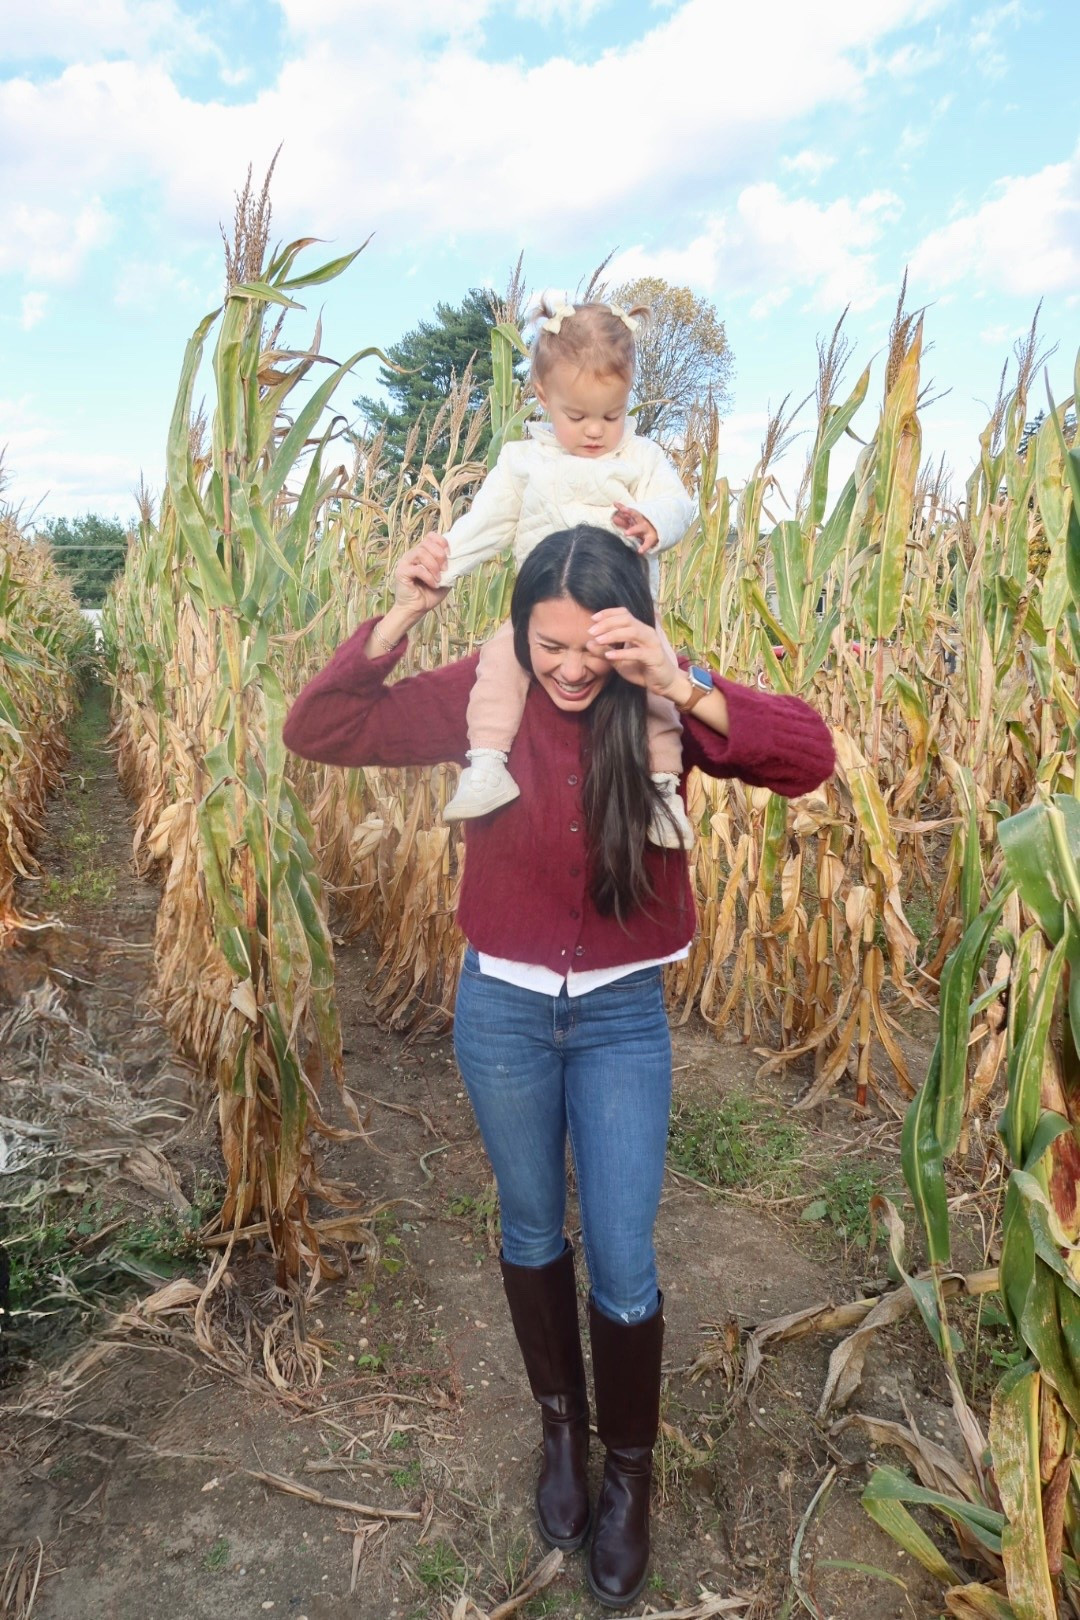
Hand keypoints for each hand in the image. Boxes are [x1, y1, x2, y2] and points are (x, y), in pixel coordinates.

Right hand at [369, 533, 450, 655]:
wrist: (416, 609)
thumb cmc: (429, 594)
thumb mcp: (445, 578)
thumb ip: (450, 567)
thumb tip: (460, 559)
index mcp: (422, 553)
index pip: (430, 536)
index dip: (441, 542)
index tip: (450, 554)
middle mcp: (412, 554)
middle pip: (426, 543)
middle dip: (440, 555)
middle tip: (445, 569)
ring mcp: (405, 562)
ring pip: (421, 552)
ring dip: (434, 566)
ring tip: (439, 578)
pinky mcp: (401, 572)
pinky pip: (417, 568)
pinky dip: (428, 576)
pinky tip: (433, 584)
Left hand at [587, 608, 680, 697]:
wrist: (662, 683)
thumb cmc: (641, 669)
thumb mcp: (618, 661)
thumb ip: (604, 652)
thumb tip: (588, 643)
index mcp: (639, 628)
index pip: (624, 613)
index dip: (608, 613)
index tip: (592, 618)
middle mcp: (646, 632)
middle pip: (626, 619)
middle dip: (607, 623)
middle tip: (591, 631)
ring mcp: (652, 643)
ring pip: (632, 632)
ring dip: (613, 634)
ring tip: (598, 640)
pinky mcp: (655, 657)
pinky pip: (638, 652)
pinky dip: (623, 653)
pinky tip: (610, 655)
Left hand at [612, 503, 658, 553]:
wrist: (659, 533)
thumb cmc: (642, 528)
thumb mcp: (633, 523)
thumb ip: (623, 520)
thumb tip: (613, 517)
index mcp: (637, 517)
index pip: (628, 511)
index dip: (622, 507)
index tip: (615, 504)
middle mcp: (641, 521)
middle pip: (636, 515)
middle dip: (630, 512)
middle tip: (623, 511)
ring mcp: (646, 529)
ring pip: (640, 528)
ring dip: (633, 529)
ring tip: (626, 533)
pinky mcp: (651, 538)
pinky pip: (648, 543)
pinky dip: (644, 547)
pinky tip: (640, 551)